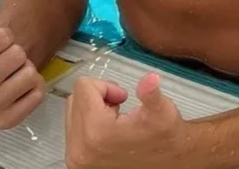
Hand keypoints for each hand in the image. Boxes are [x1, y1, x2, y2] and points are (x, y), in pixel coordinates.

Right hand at [0, 0, 44, 129]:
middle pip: (17, 56)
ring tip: (14, 74)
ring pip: (29, 75)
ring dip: (28, 70)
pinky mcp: (6, 121)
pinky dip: (36, 88)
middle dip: (18, 53)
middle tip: (8, 61)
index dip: (6, 36)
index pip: (2, 38)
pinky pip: (37, 95)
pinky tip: (22, 89)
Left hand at [65, 73, 187, 168]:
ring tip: (115, 121)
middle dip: (98, 97)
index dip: (107, 86)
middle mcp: (80, 149)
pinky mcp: (76, 163)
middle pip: (75, 98)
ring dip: (93, 110)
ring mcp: (76, 158)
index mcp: (97, 132)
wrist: (165, 163)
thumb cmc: (163, 139)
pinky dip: (89, 124)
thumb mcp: (163, 112)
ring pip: (72, 112)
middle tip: (119, 109)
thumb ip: (151, 94)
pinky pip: (73, 129)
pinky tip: (109, 132)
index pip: (84, 87)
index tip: (122, 98)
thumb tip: (150, 79)